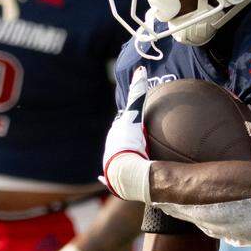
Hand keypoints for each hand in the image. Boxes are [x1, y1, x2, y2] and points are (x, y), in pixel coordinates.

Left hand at [102, 67, 151, 202]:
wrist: (125, 171)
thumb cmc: (129, 143)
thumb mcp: (135, 115)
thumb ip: (137, 94)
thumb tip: (139, 70)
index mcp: (115, 134)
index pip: (121, 123)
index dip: (128, 120)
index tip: (135, 119)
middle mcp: (110, 149)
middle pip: (119, 140)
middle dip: (125, 138)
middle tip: (137, 139)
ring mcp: (111, 164)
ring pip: (117, 158)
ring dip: (124, 157)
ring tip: (133, 159)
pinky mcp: (113, 180)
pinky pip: (115, 177)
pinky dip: (115, 177)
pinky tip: (116, 179)